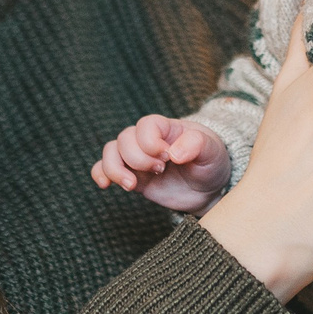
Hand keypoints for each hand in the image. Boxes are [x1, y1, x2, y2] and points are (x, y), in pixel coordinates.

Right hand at [89, 115, 230, 211]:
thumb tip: (174, 153)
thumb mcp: (212, 150)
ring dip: (115, 169)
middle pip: (124, 139)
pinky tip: (105, 185)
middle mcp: (147, 141)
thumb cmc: (212, 161)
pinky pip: (104, 169)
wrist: (211, 188)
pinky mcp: (134, 178)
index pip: (145, 126)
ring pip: (110, 152)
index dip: (150, 143)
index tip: (168, 157)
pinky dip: (100, 174)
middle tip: (161, 170)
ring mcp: (138, 159)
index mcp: (166, 128)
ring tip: (132, 185)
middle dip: (138, 159)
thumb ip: (196, 144)